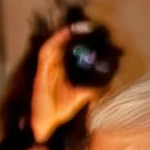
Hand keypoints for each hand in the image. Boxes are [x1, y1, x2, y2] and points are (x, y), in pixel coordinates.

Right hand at [30, 25, 86, 144]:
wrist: (45, 123)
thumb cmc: (59, 110)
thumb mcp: (81, 97)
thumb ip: (92, 90)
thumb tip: (109, 83)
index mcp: (60, 71)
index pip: (66, 51)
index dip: (72, 40)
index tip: (86, 31)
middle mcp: (52, 68)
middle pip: (58, 46)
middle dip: (68, 35)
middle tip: (83, 26)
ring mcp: (45, 70)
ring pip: (51, 48)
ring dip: (60, 37)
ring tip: (72, 28)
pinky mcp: (40, 74)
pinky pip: (44, 56)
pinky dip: (51, 45)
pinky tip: (60, 38)